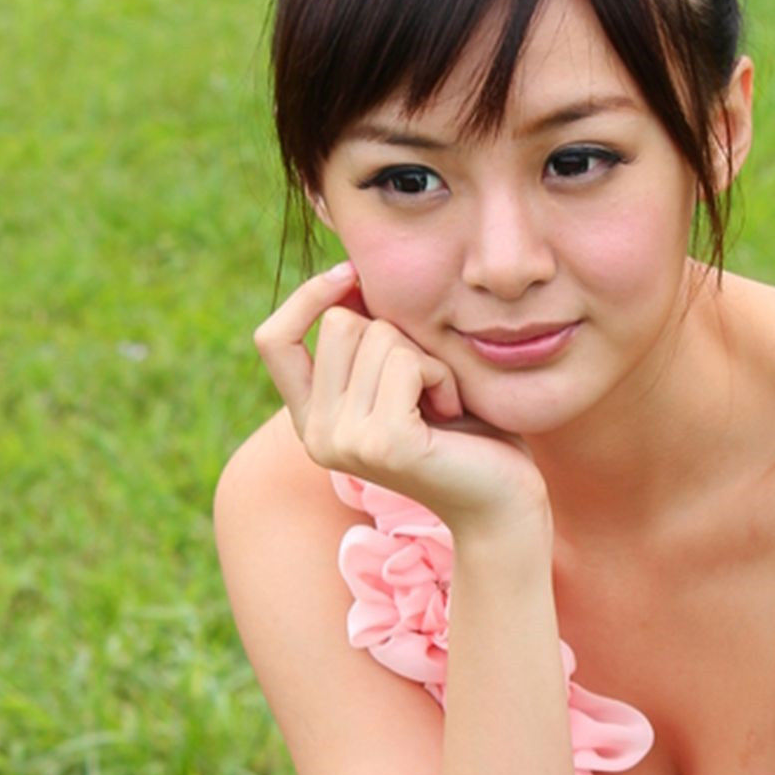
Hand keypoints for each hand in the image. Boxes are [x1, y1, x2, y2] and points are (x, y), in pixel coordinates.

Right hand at [253, 262, 550, 537]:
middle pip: (338, 323)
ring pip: (377, 336)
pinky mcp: (382, 443)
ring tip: (441, 402)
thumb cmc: (462, 432)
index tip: (351, 274)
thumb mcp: (402, 375)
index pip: (273, 340)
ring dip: (424, 357)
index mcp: (312, 420)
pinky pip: (406, 361)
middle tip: (425, 381)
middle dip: (394, 332)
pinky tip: (451, 411)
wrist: (501, 501)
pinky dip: (440, 374)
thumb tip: (345, 272)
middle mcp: (317, 436)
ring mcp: (345, 442)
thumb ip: (368, 338)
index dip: (306, 298)